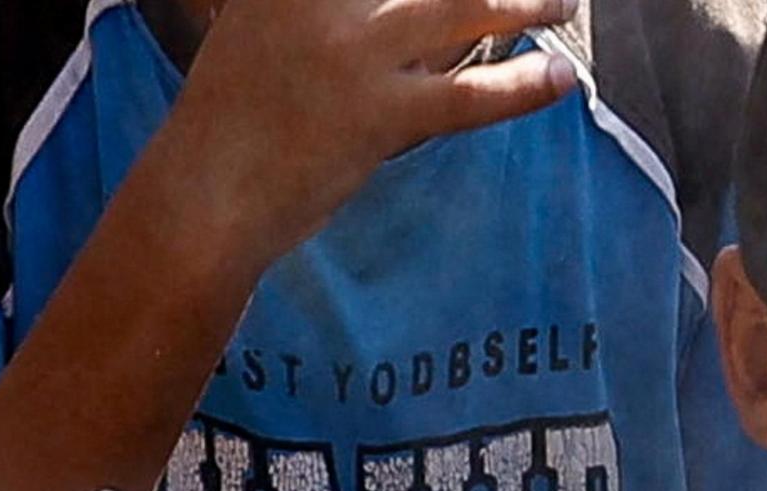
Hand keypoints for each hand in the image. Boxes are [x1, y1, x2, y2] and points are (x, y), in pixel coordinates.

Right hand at [164, 0, 581, 264]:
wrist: (203, 195)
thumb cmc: (232, 123)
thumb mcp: (262, 35)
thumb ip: (322, 13)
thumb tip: (410, 21)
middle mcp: (323, 1)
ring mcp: (352, 54)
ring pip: (462, 10)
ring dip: (526, 3)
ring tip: (564, 3)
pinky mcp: (376, 114)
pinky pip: (468, 94)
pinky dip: (522, 86)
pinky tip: (560, 76)